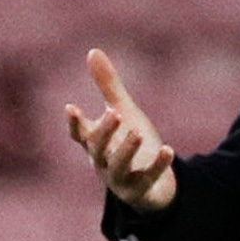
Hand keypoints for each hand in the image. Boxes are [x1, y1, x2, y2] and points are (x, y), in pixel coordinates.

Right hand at [66, 48, 176, 212]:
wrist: (151, 183)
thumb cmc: (131, 142)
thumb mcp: (123, 112)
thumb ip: (107, 86)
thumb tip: (93, 51)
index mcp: (96, 144)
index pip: (81, 135)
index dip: (75, 123)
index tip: (70, 107)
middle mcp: (104, 163)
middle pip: (98, 149)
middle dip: (105, 132)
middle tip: (114, 113)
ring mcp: (121, 179)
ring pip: (118, 167)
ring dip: (126, 150)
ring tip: (136, 132)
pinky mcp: (141, 189)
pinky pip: (149, 177)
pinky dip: (158, 165)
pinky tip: (169, 149)